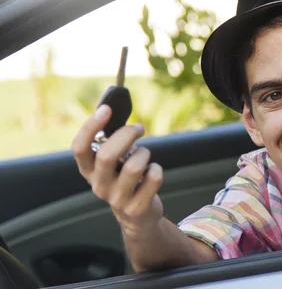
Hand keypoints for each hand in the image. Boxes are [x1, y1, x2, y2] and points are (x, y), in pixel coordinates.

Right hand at [71, 105, 163, 239]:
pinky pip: (153, 178)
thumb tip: (116, 112)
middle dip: (126, 135)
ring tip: (145, 156)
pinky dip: (157, 169)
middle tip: (138, 128)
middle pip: (107, 155)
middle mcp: (99, 186)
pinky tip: (153, 172)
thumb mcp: (114, 163)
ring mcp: (117, 199)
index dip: (90, 127)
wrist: (137, 217)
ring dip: (145, 153)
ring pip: (134, 166)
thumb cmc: (126, 179)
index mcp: (89, 171)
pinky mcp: (137, 207)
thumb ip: (112, 142)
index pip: (79, 148)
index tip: (106, 109)